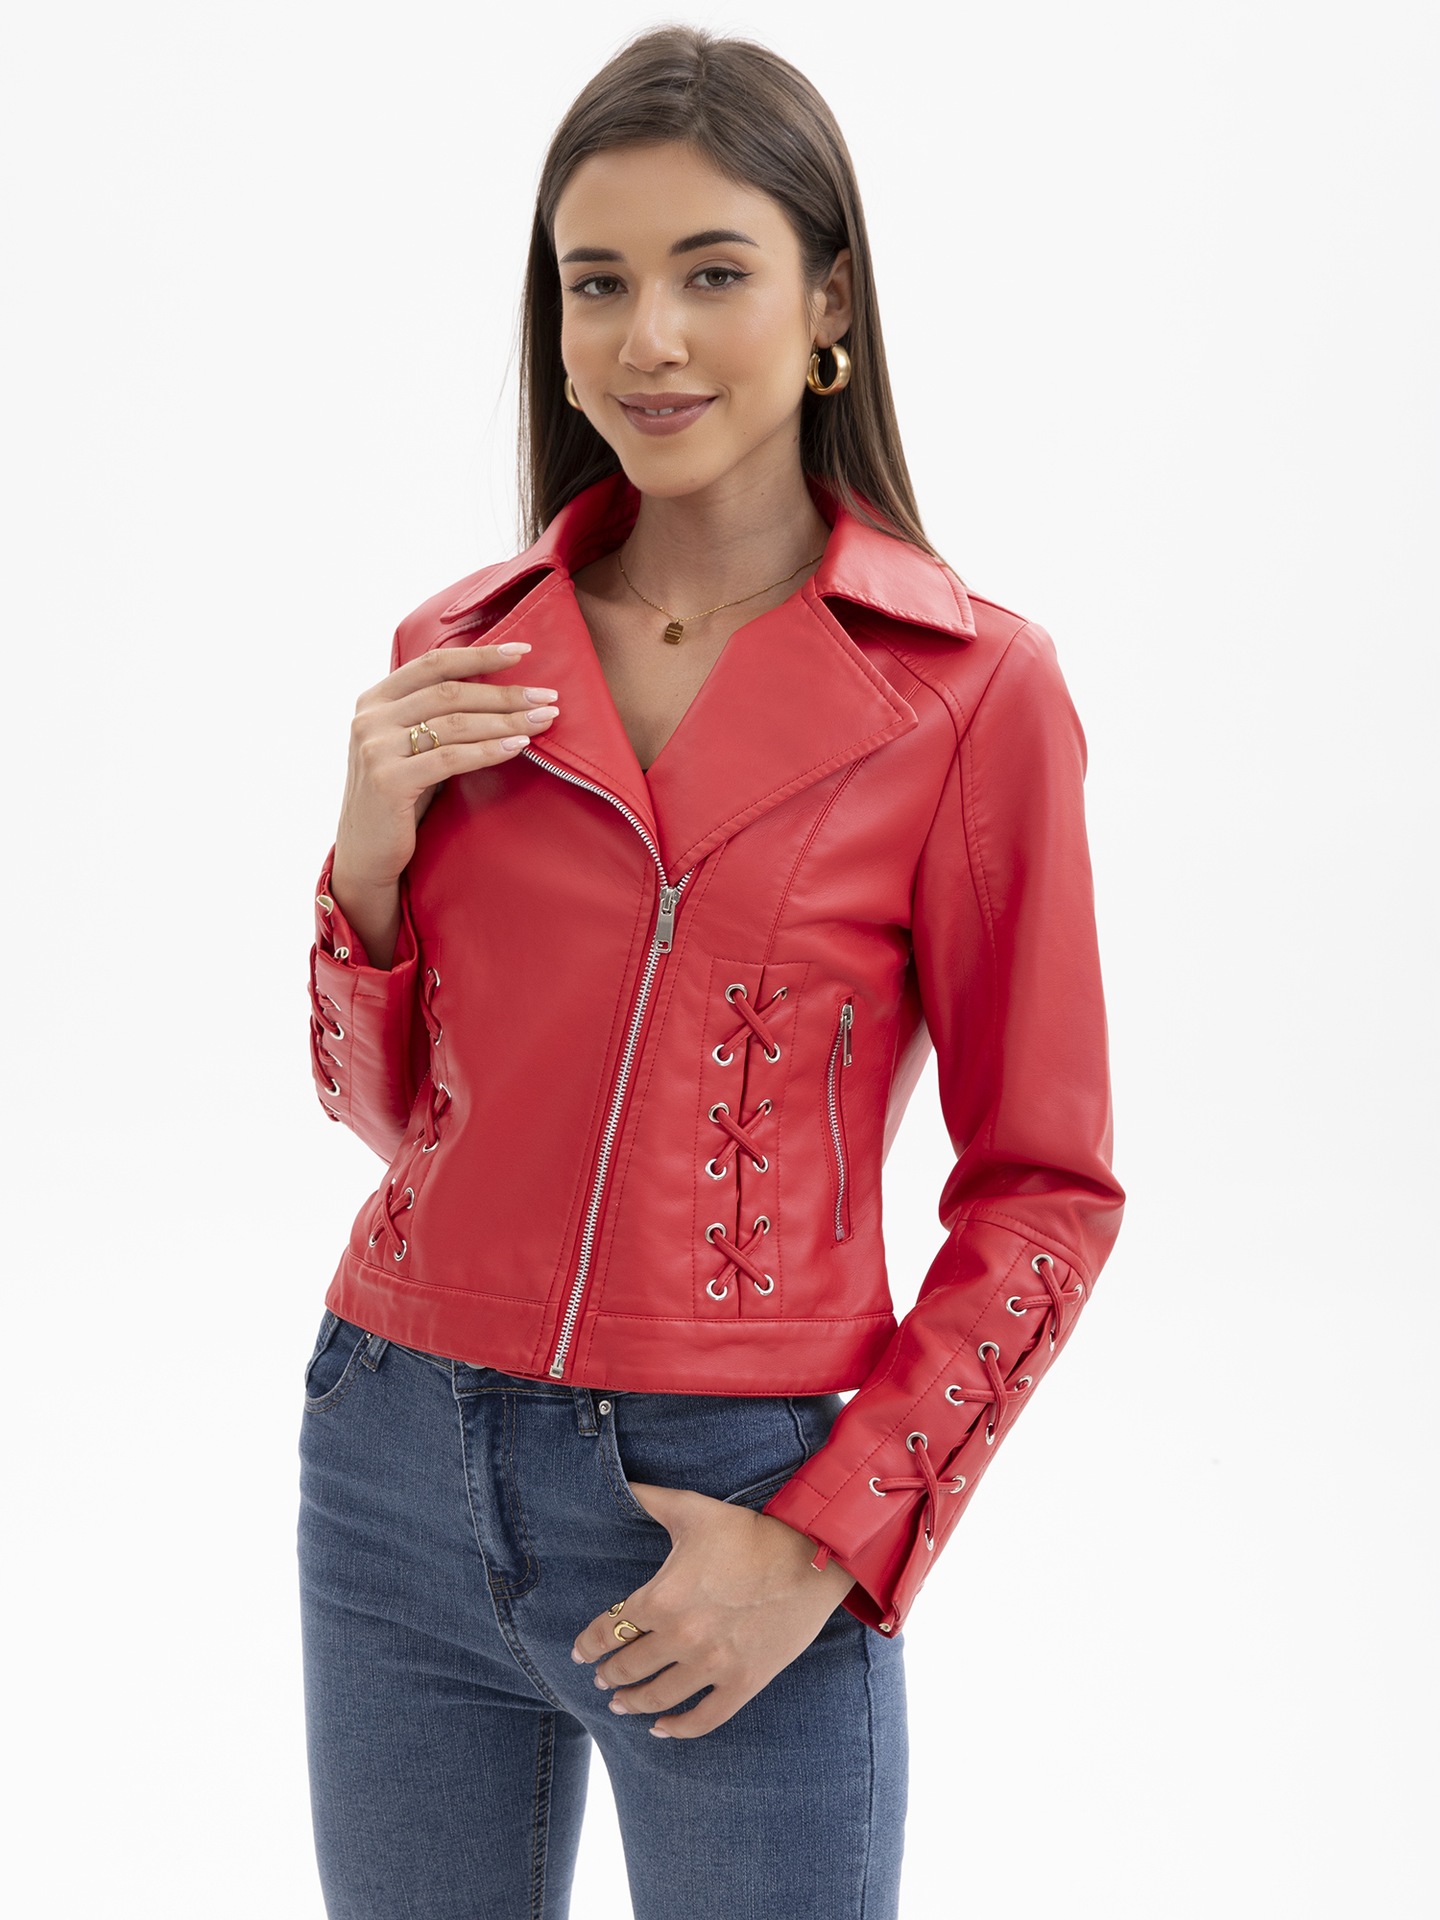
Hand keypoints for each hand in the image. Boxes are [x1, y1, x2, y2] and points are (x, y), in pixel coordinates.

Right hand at [330, 639, 560, 963]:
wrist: (365, 854)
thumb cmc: (400, 799)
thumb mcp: (409, 747)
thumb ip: (433, 717)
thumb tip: (498, 691)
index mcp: (375, 699)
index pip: (434, 664)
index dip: (480, 655)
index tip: (523, 651)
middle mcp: (370, 718)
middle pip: (451, 693)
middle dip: (505, 693)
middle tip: (548, 696)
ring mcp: (376, 748)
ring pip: (455, 723)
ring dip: (506, 720)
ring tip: (544, 721)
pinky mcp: (389, 780)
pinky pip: (451, 758)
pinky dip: (490, 750)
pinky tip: (519, 746)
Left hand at [570, 1481, 856, 1738]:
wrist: (810, 1556)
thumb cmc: (748, 1531)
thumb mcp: (692, 1509)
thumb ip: (649, 1498)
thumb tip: (622, 1483)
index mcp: (662, 1598)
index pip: (609, 1630)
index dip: (588, 1645)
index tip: (579, 1654)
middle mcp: (681, 1638)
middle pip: (629, 1667)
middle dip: (609, 1675)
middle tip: (601, 1680)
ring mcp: (712, 1666)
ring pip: (659, 1697)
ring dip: (635, 1703)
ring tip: (622, 1704)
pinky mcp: (743, 1683)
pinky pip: (704, 1718)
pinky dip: (678, 1729)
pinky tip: (662, 1728)